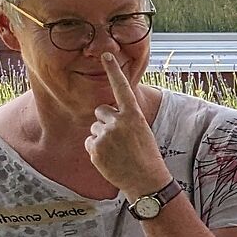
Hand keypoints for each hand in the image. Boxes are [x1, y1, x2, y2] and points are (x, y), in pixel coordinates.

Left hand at [84, 52, 171, 197]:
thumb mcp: (142, 133)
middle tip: (120, 139)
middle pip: (101, 110)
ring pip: (94, 127)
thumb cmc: (146, 156)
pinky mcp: (94, 147)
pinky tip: (109, 159)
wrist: (147, 181)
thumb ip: (124, 120)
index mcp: (134, 115)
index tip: (106, 55)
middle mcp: (118, 121)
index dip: (113, 70)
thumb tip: (103, 114)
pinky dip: (97, 150)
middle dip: (106, 121)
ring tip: (117, 152)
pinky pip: (90, 142)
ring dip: (102, 137)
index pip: (122, 88)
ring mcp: (105, 134)